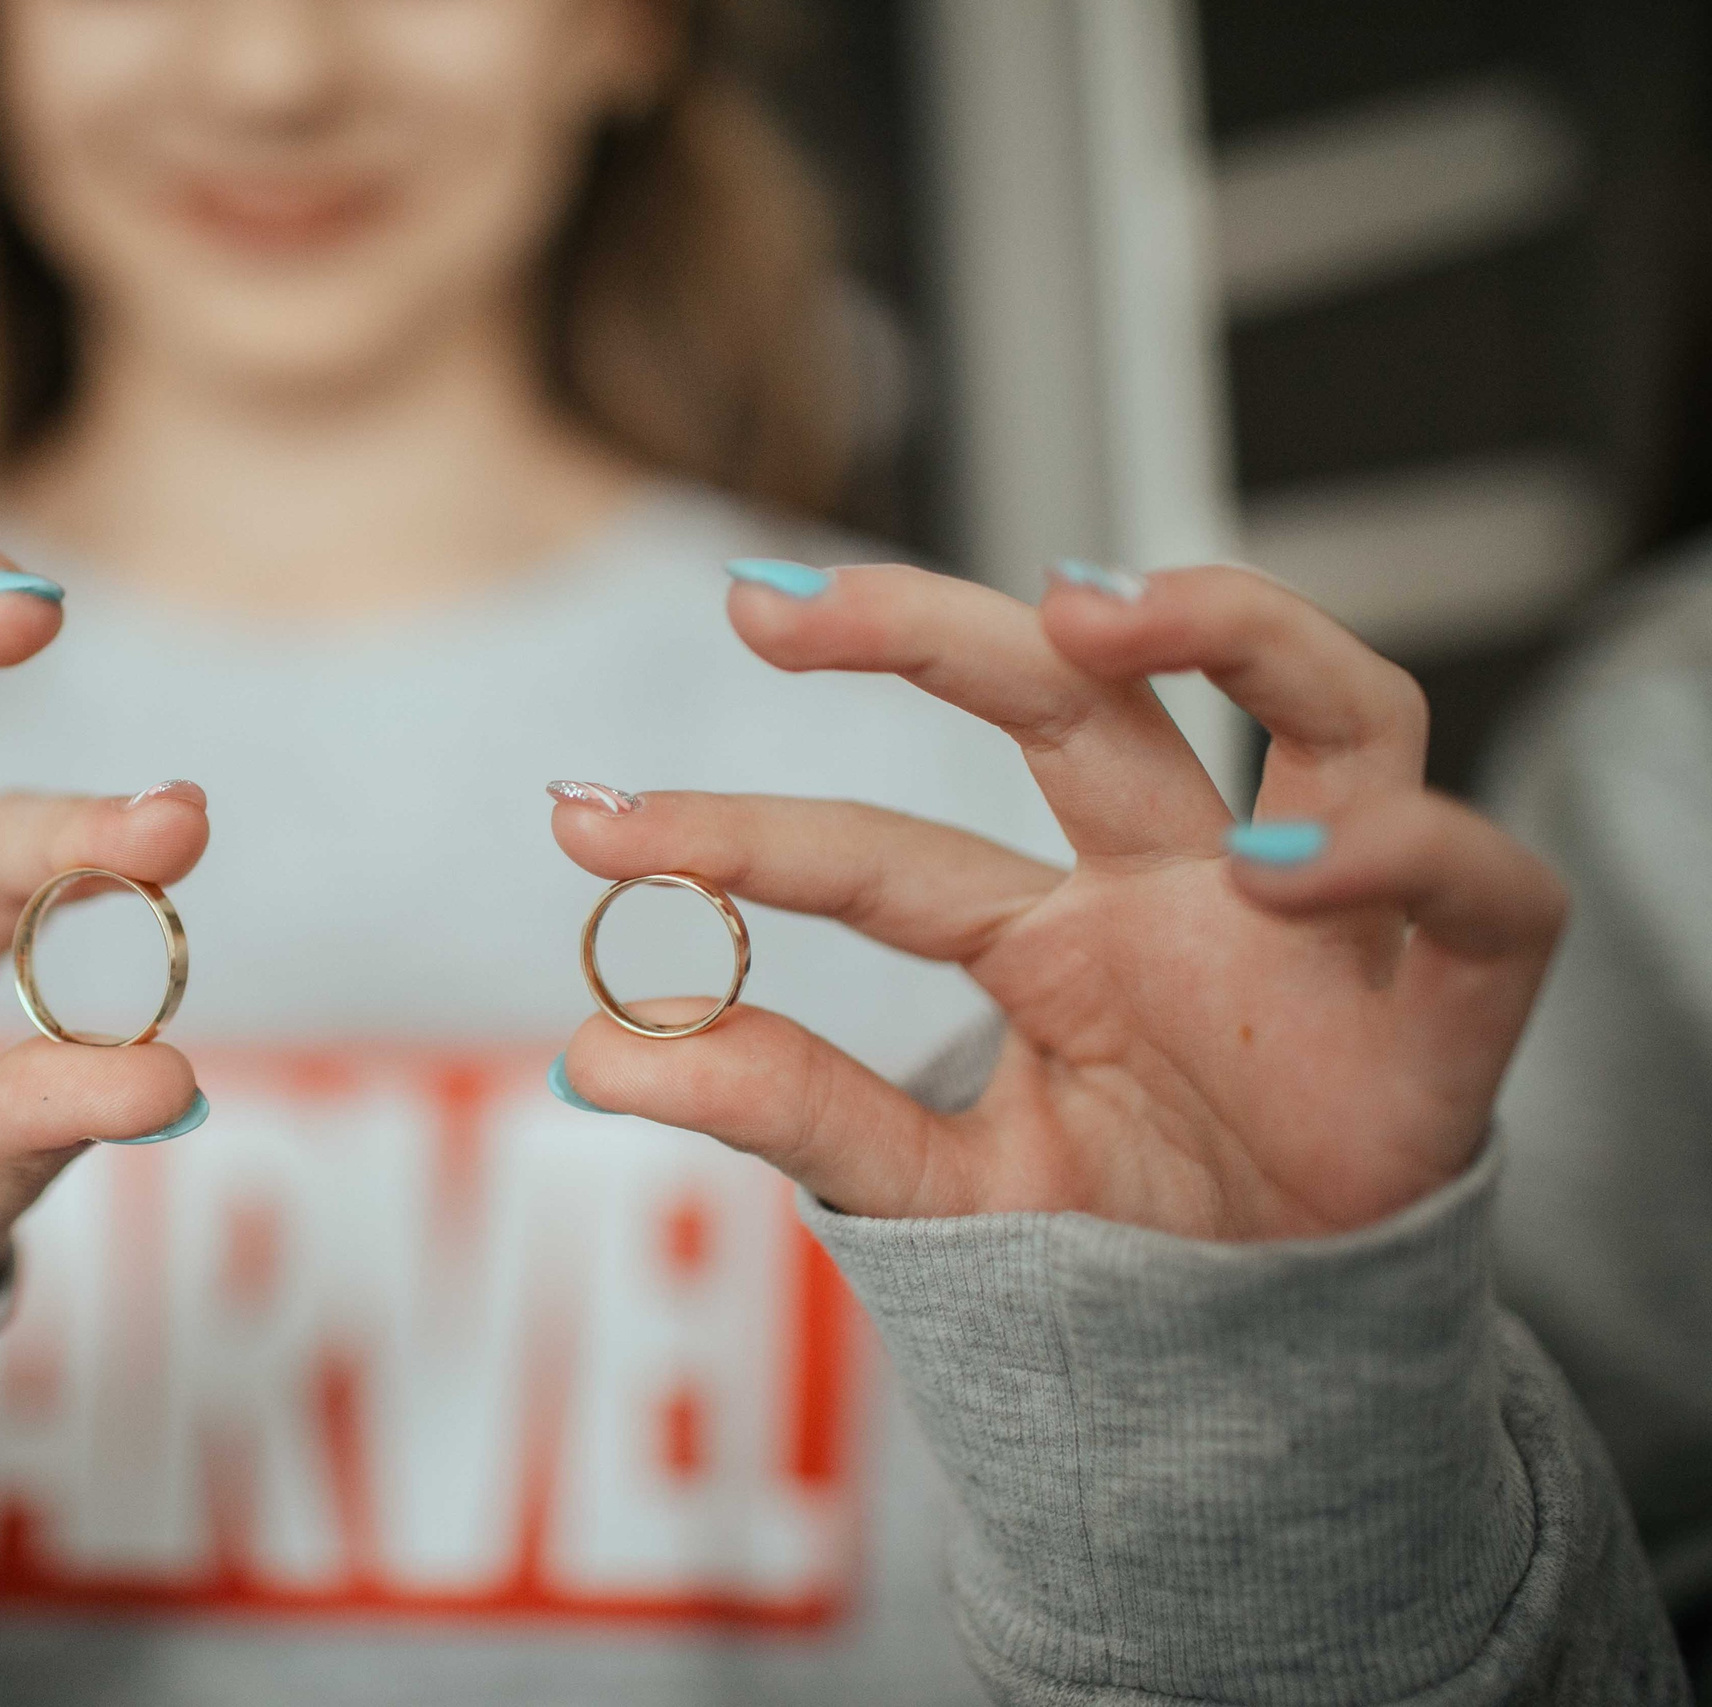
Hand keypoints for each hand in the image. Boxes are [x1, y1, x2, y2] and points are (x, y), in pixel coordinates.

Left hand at [550, 561, 1566, 1239]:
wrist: (1276, 1402)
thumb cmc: (1117, 1266)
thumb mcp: (940, 1191)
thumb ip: (794, 1110)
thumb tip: (592, 1047)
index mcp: (1048, 936)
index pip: (882, 858)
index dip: (739, 834)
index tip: (582, 820)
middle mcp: (1176, 893)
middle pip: (1082, 698)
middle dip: (933, 626)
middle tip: (767, 605)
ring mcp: (1317, 930)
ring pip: (1329, 708)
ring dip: (1227, 627)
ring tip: (1088, 615)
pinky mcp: (1445, 1008)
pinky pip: (1483, 892)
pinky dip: (1407, 850)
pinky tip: (1293, 858)